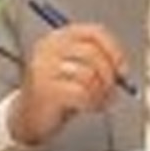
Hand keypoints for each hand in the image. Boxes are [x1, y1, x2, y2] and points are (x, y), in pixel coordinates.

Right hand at [9, 22, 129, 144]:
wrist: (27, 118)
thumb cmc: (56, 92)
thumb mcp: (75, 69)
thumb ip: (97, 62)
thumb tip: (122, 67)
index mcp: (58, 37)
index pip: (94, 32)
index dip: (113, 50)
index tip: (122, 69)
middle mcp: (49, 48)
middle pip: (93, 53)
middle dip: (109, 75)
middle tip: (111, 91)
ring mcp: (44, 68)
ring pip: (89, 74)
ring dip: (100, 92)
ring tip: (98, 101)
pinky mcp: (46, 90)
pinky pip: (82, 93)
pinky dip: (92, 103)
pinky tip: (89, 107)